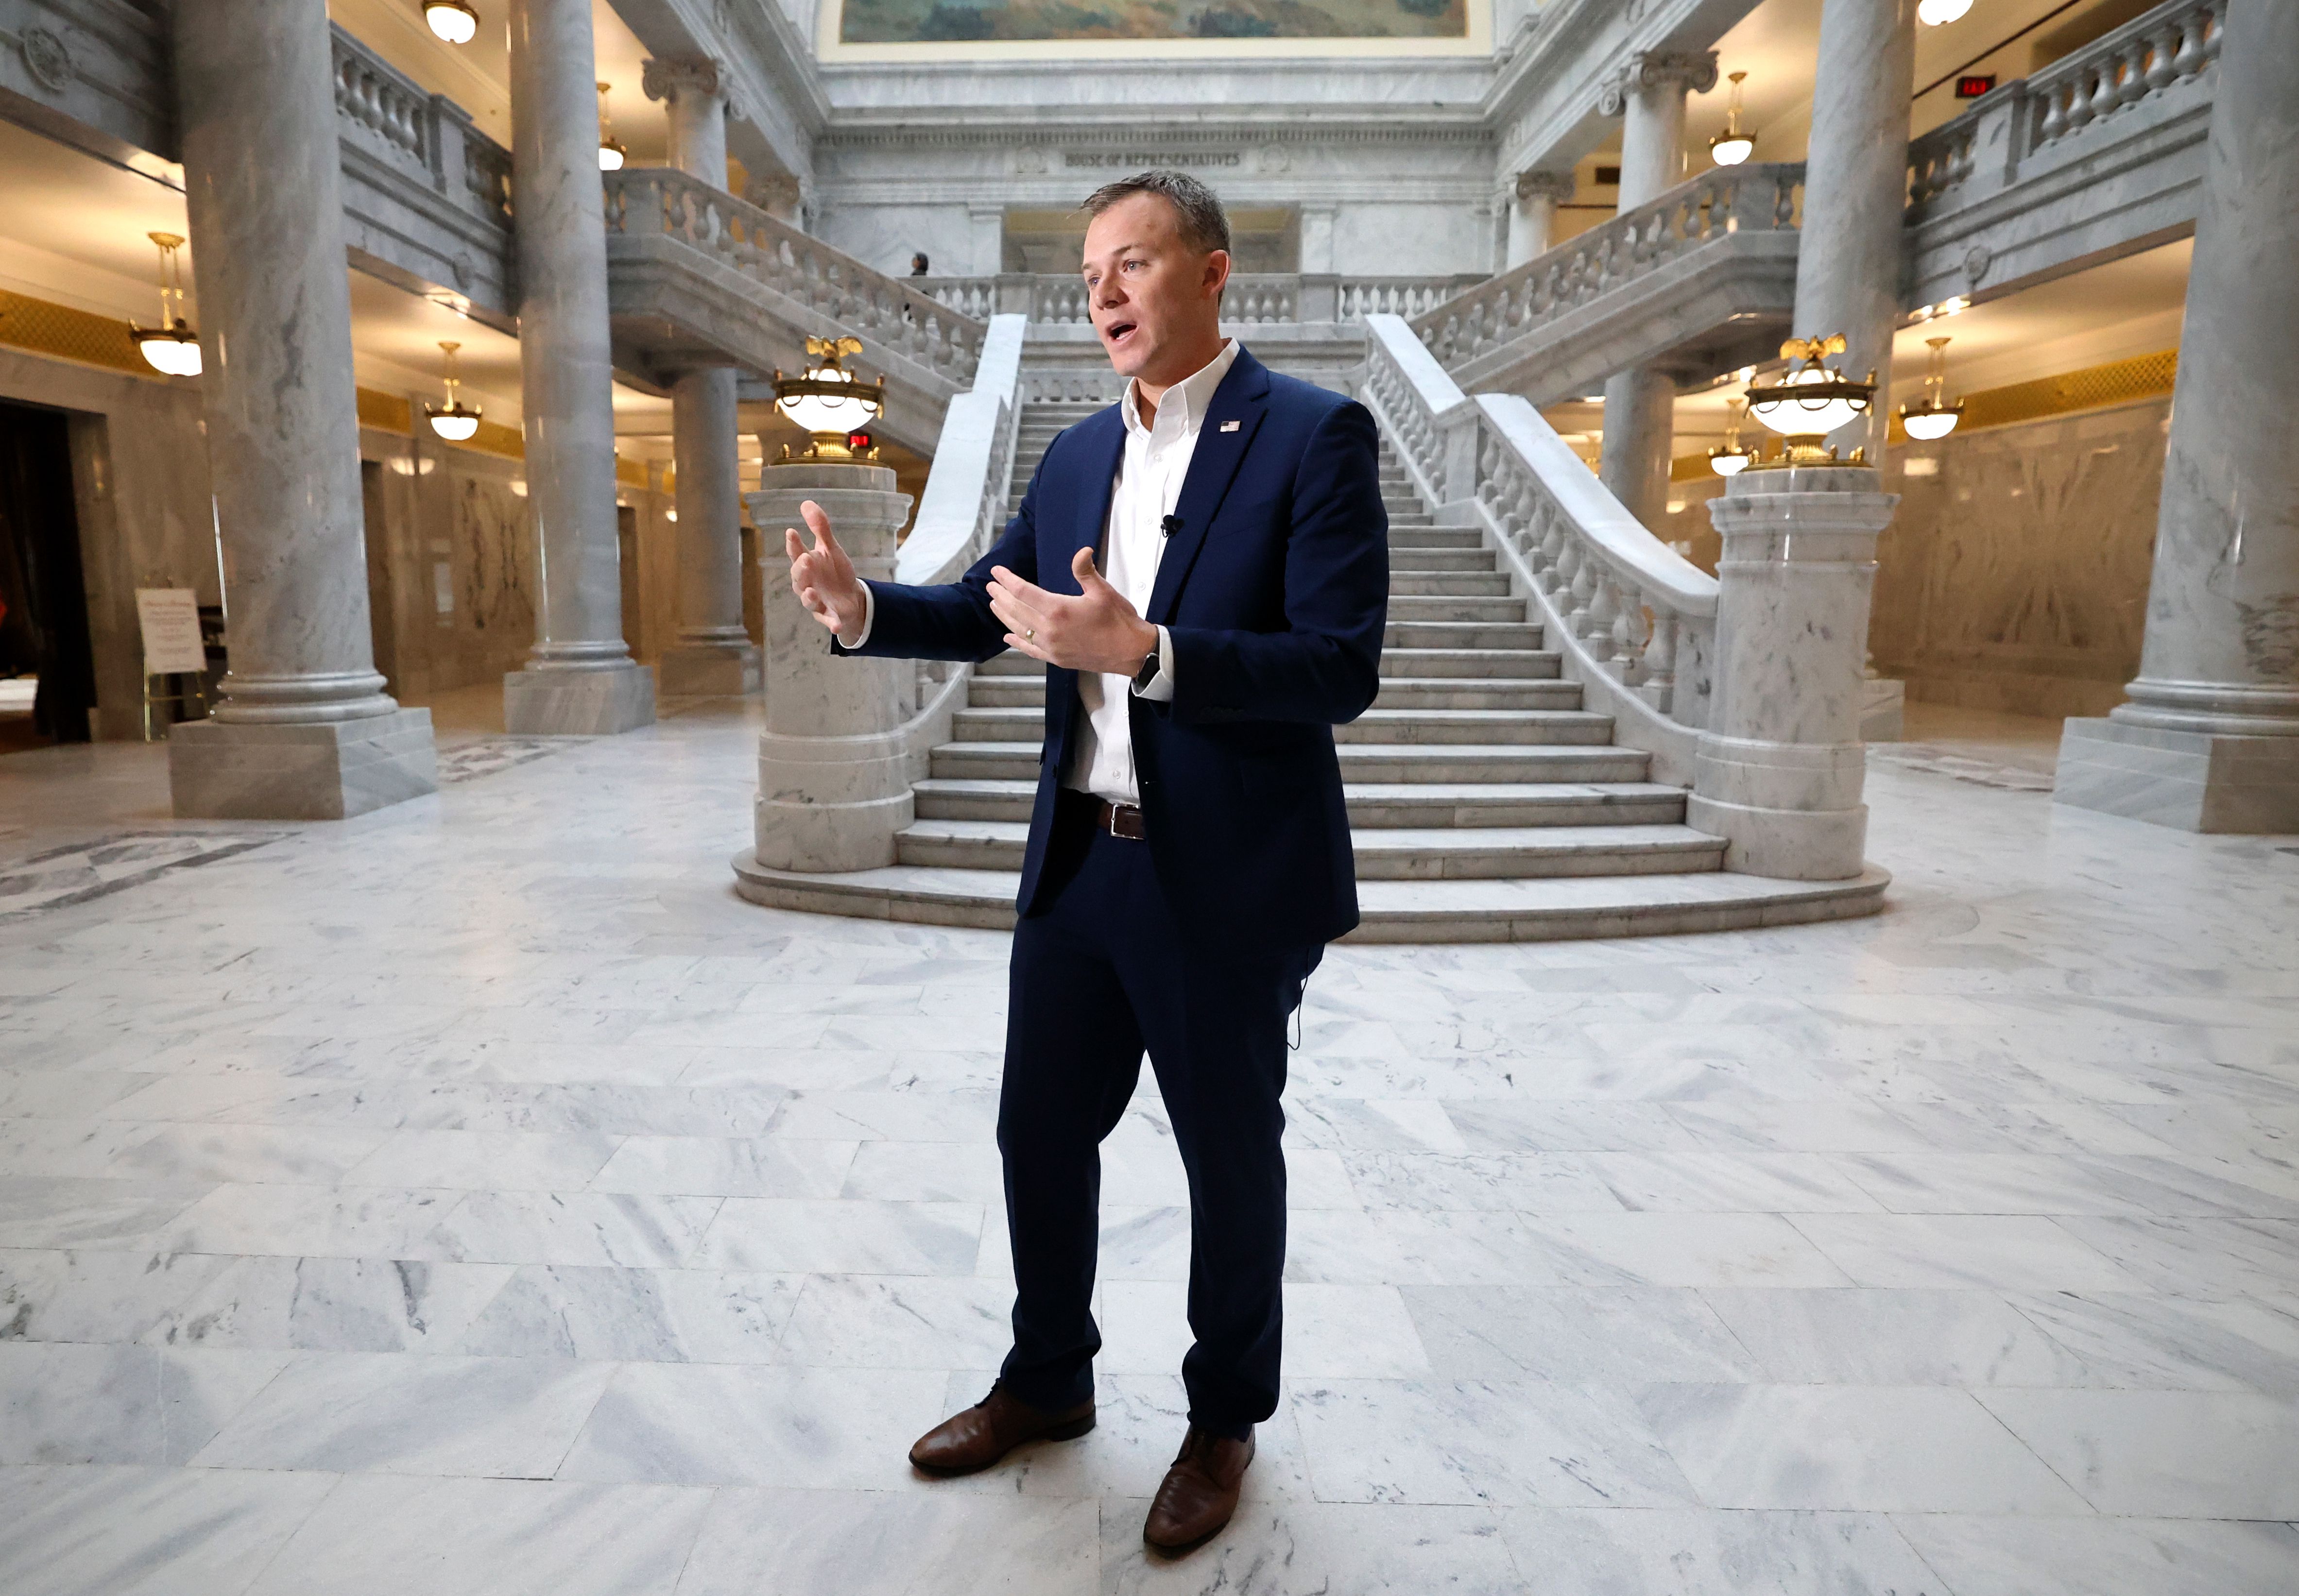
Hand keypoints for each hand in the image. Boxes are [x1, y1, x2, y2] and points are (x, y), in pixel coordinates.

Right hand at [785, 500, 866, 638]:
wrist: (851, 597)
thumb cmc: (835, 571)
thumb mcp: (831, 548)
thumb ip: (820, 528)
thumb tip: (806, 502)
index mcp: (807, 565)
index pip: (797, 553)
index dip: (793, 544)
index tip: (792, 532)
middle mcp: (808, 584)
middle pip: (799, 578)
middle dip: (801, 570)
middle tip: (806, 559)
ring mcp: (817, 601)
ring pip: (808, 600)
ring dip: (809, 597)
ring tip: (812, 592)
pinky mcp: (829, 615)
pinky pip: (828, 620)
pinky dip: (831, 623)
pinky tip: (836, 626)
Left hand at [988, 548, 1159, 674]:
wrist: (1132, 652)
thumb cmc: (1119, 620)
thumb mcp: (1103, 591)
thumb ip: (1086, 571)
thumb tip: (1082, 550)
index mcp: (1059, 609)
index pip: (1023, 592)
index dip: (1007, 580)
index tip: (997, 572)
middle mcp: (1050, 630)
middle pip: (1017, 610)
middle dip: (1001, 596)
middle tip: (990, 586)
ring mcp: (1052, 646)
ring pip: (1019, 629)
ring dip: (1004, 616)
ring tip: (994, 604)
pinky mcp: (1057, 658)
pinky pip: (1030, 650)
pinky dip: (1017, 642)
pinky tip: (1008, 637)